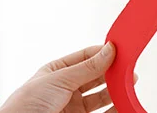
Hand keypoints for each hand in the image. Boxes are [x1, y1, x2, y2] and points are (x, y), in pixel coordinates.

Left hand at [0, 43, 136, 112]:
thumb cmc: (26, 105)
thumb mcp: (58, 79)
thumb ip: (87, 67)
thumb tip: (109, 50)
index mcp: (57, 71)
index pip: (86, 57)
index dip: (103, 53)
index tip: (121, 49)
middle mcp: (67, 88)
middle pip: (96, 76)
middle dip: (113, 71)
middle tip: (130, 68)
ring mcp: (74, 106)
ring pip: (101, 96)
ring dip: (116, 90)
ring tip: (130, 84)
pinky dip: (115, 108)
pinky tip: (124, 102)